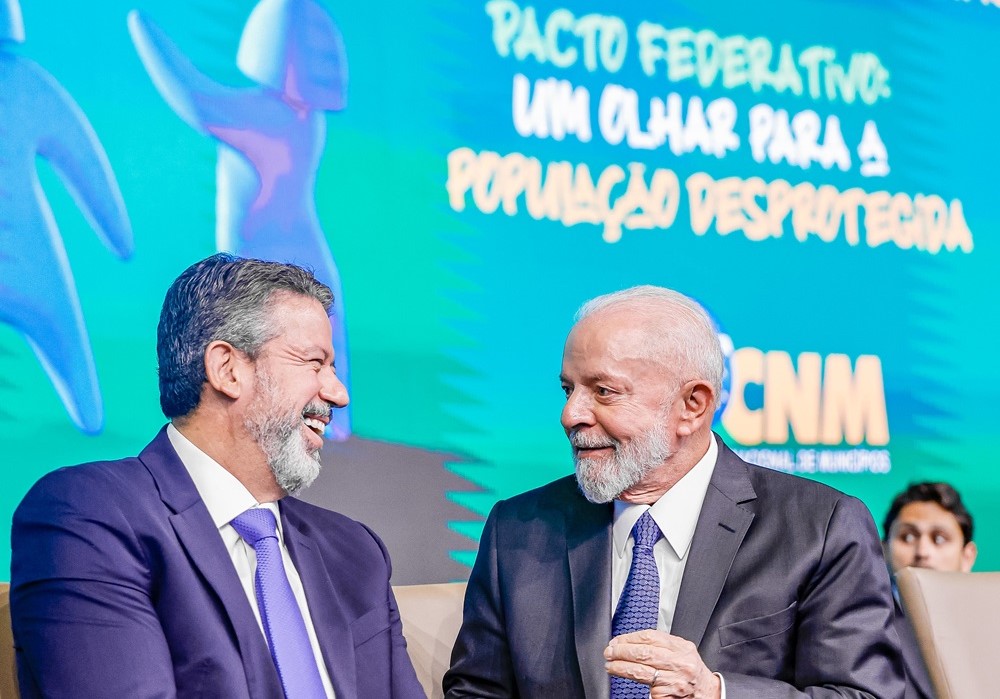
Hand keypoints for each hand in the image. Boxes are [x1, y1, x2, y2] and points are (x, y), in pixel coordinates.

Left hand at [604, 630, 720, 698]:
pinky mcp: (667, 696)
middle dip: (621, 652)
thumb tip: (632, 640)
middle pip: (643, 654)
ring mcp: (673, 681)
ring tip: (610, 666)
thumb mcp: (682, 650)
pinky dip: (636, 684)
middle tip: (609, 652)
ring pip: (641, 672)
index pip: (649, 638)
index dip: (629, 638)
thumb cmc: (691, 669)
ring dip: (621, 668)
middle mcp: (678, 663)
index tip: (617, 641)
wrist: (707, 692)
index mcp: (681, 648)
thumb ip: (662, 643)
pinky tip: (628, 680)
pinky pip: (648, 688)